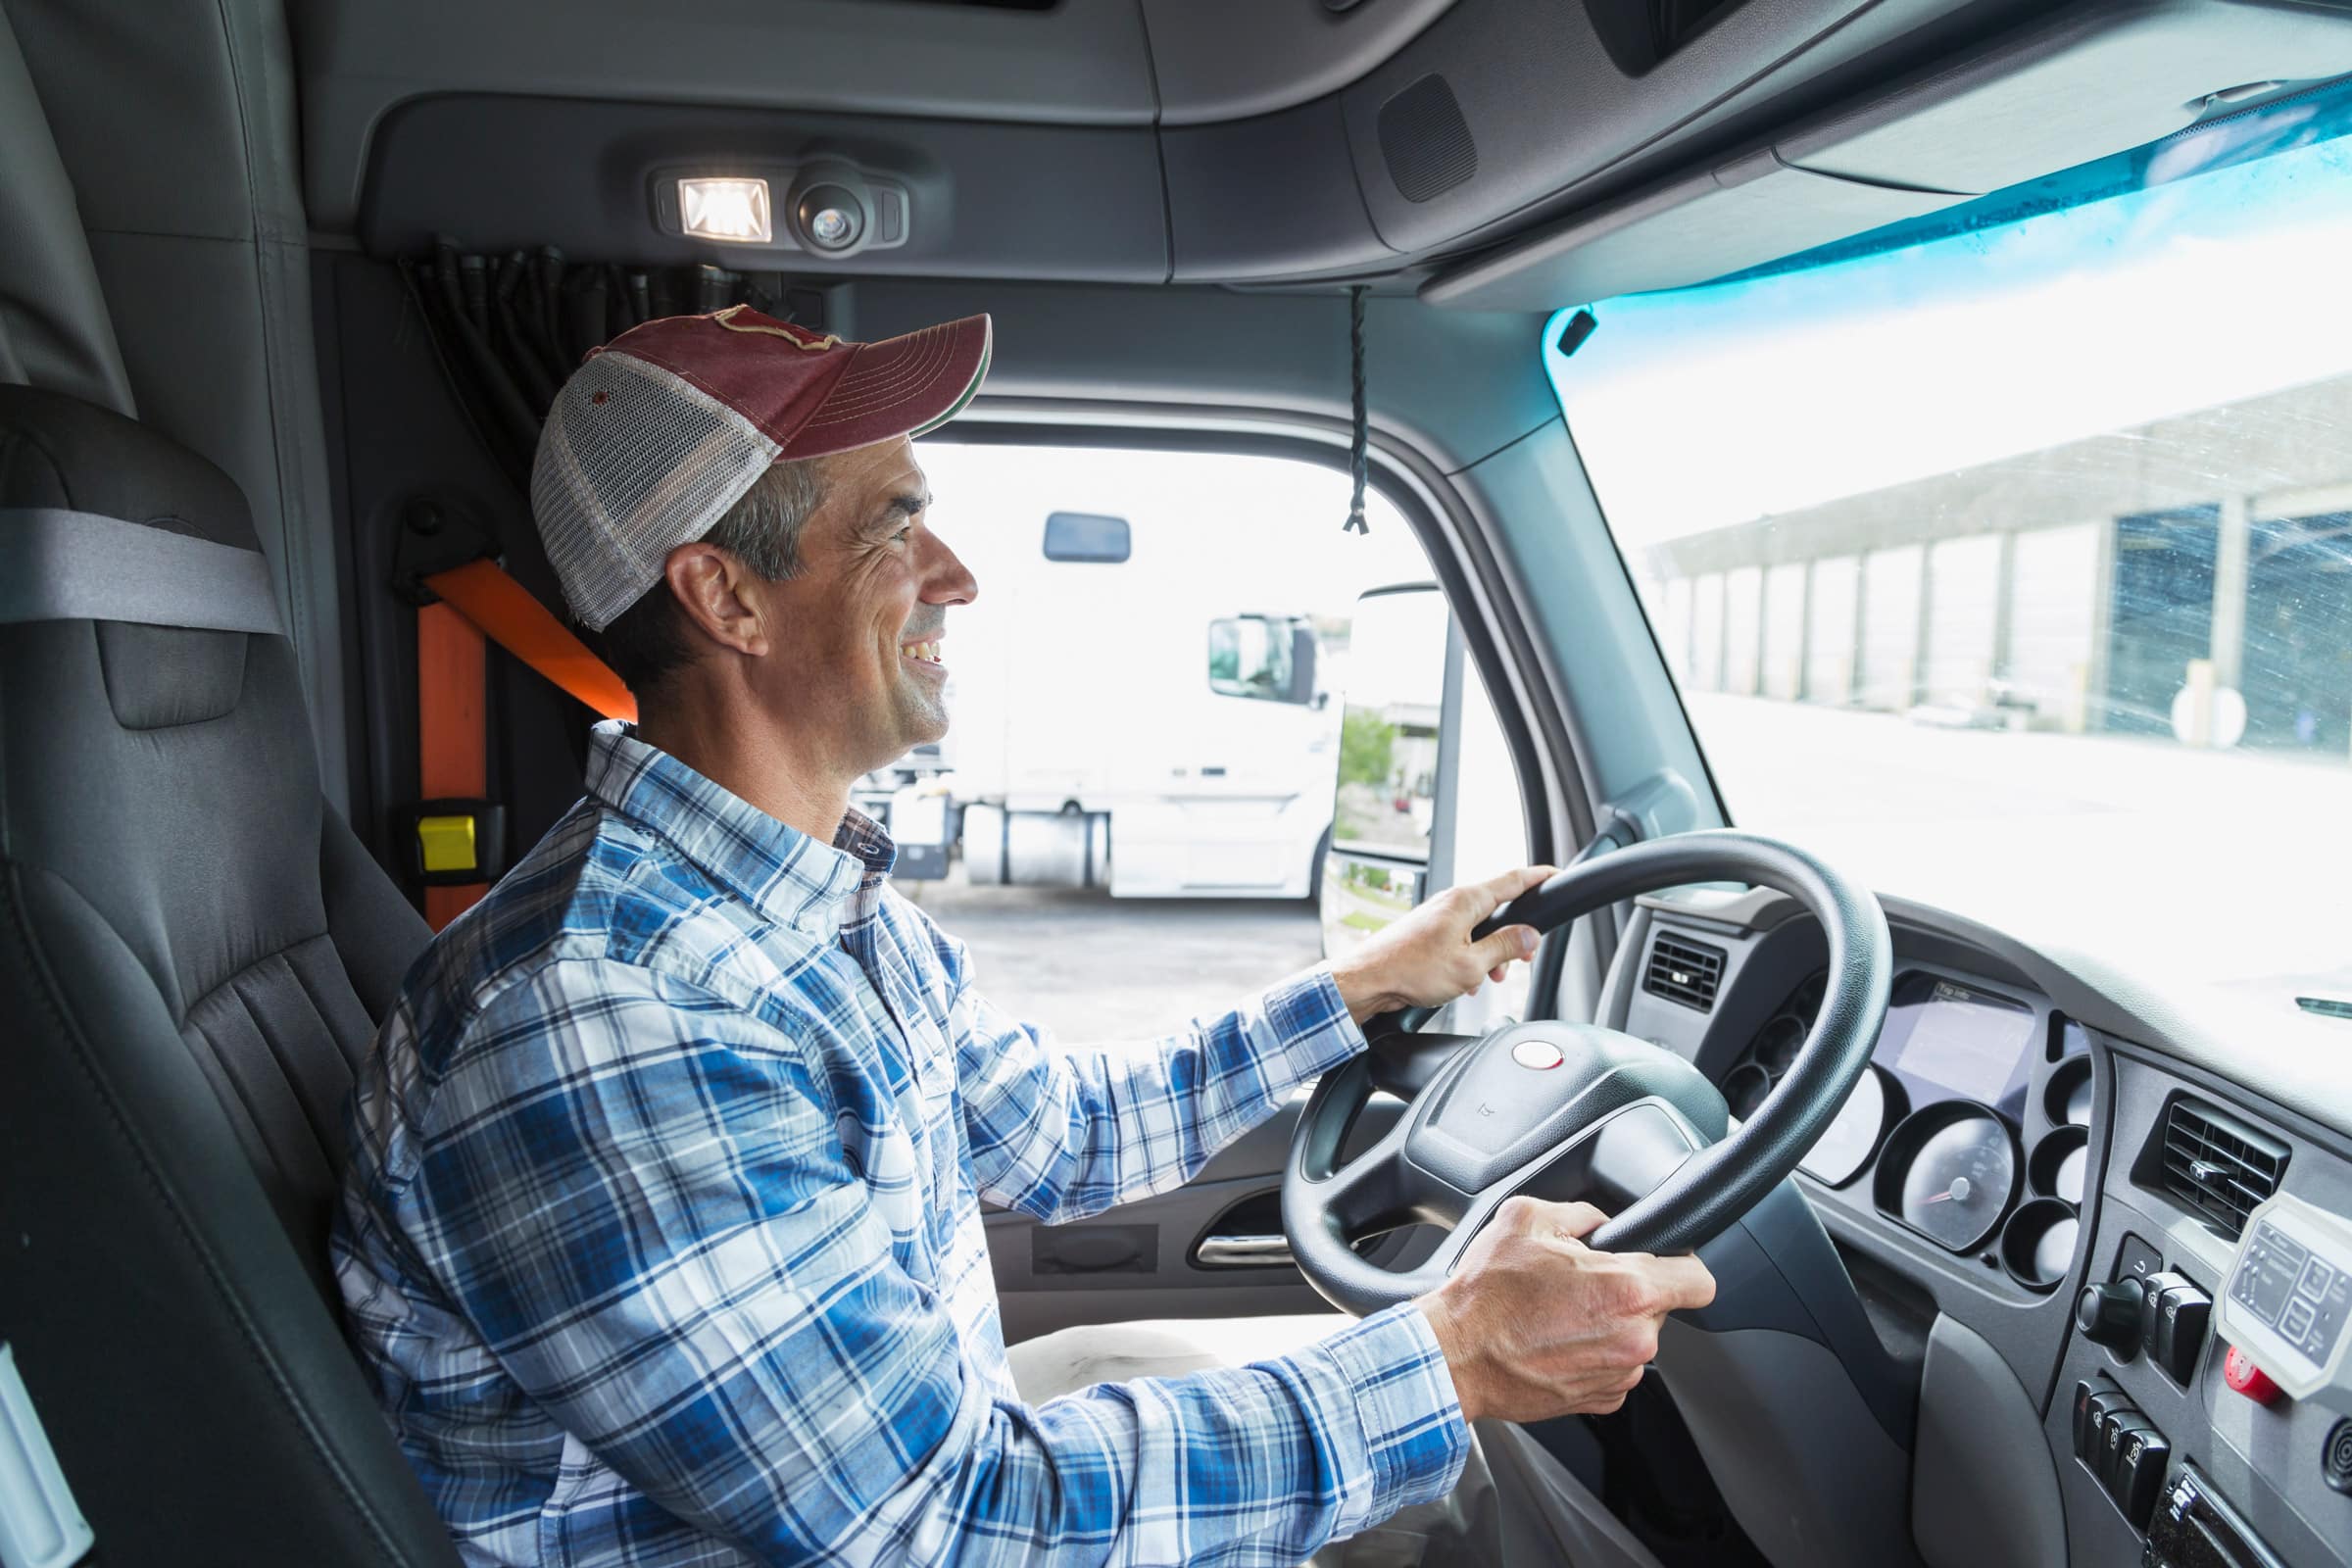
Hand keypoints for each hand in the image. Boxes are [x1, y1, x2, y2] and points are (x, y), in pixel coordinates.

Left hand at [1328, 864, 1555, 1024]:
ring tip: (1490, 978)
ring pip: (1481, 929)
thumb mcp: (1470, 965)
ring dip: (1492, 953)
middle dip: (1516, 935)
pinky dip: (1472, 958)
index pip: (1513, 880)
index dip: (1539, 877)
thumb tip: (1528, 935)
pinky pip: (1462, 940)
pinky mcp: (1428, 933)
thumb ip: (1504, 947)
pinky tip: (1466, 982)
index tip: (1557, 875)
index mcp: (1465, 900)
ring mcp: (1438, 917)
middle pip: (1499, 909)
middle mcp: (1452, 902)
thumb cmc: (1410, 971)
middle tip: (1524, 959)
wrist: (1367, 981)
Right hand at [1415, 1198, 1716, 1423]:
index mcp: (1628, 1290)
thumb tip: (1600, 1222)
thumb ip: (1582, 1213)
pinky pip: (1614, 1368)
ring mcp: (1619, 1375)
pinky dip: (1593, 1355)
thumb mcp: (1527, 1218)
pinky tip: (1555, 1342)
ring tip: (1558, 1314)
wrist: (1454, 1356)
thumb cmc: (1485, 1294)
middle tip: (1579, 1283)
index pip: (1699, 1280)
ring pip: (1634, 1337)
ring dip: (1608, 1324)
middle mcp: (1634, 1339)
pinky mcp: (1601, 1401)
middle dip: (1627, 1290)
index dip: (1683, 1263)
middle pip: (1659, 1306)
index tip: (1666, 1262)